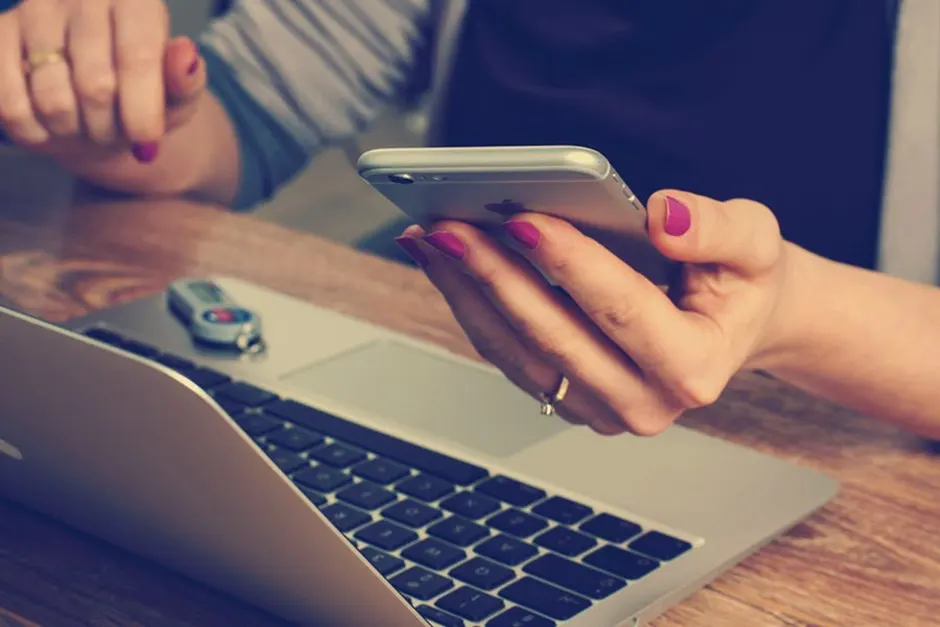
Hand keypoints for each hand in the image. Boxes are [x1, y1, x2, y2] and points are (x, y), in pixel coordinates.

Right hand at [0, 0, 205, 164]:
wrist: (92, 102)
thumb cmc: (141, 96)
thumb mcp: (176, 96)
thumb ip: (185, 81)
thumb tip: (185, 55)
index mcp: (134, 0)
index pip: (137, 58)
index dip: (142, 110)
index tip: (147, 142)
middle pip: (95, 86)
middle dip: (110, 128)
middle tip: (115, 131)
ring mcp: (34, 11)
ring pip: (53, 101)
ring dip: (74, 131)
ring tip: (85, 123)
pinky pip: (11, 105)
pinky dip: (35, 131)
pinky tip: (50, 124)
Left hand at [395, 191, 794, 435]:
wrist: (730, 324)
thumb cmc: (740, 283)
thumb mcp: (755, 243)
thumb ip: (718, 229)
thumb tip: (662, 217)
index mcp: (694, 368)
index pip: (622, 311)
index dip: (570, 264)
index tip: (524, 219)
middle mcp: (643, 404)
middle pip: (554, 337)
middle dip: (496, 276)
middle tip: (449, 226)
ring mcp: (599, 409)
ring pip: (517, 352)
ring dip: (468, 293)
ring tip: (432, 238)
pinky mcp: (567, 398)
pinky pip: (508, 355)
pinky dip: (472, 306)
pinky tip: (445, 262)